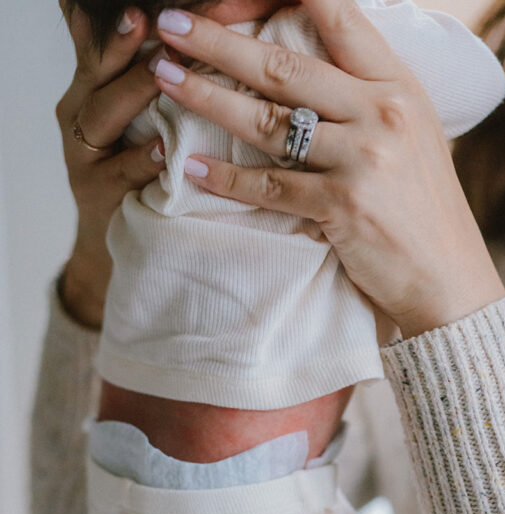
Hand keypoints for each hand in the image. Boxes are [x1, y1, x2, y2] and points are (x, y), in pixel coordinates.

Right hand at [56, 3, 164, 326]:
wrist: (110, 238)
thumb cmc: (130, 168)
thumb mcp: (128, 115)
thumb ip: (130, 72)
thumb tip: (147, 16)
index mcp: (90, 87)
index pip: (97, 42)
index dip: (116, 23)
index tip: (141, 2)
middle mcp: (79, 112)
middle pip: (96, 71)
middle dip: (120, 43)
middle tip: (145, 17)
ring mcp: (83, 154)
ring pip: (104, 115)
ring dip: (134, 91)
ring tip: (163, 71)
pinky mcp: (95, 193)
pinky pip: (118, 173)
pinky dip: (140, 160)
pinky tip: (161, 149)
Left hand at [154, 0, 504, 338]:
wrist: (448, 277)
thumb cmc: (423, 208)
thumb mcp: (412, 133)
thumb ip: (365, 96)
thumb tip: (305, 68)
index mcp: (398, 84)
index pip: (334, 11)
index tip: (225, 0)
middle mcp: (383, 113)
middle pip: (284, 64)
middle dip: (218, 40)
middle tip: (171, 24)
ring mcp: (363, 160)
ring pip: (268, 120)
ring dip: (206, 97)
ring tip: (163, 78)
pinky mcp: (344, 207)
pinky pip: (270, 187)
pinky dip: (226, 178)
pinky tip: (190, 166)